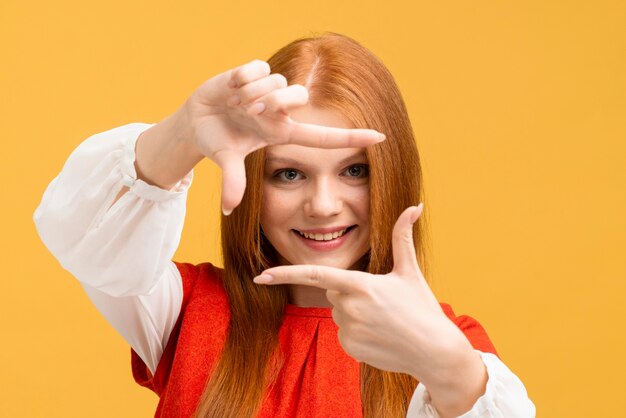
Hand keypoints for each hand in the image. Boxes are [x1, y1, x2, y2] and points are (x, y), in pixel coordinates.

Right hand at [180, 60, 385, 213]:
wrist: (196, 120)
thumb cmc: (218, 140)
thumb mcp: (227, 160)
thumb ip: (233, 182)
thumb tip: (228, 210)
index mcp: (282, 133)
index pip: (324, 137)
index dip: (352, 137)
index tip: (381, 138)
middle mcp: (281, 111)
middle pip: (299, 96)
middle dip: (273, 103)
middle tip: (250, 112)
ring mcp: (269, 90)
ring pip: (277, 82)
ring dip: (251, 94)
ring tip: (235, 104)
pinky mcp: (254, 71)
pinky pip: (258, 68)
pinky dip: (241, 78)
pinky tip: (232, 87)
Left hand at [253, 204, 466, 377]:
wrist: (435, 352)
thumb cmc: (422, 308)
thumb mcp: (410, 270)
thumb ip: (402, 236)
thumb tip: (414, 205)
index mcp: (359, 285)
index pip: (314, 274)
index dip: (284, 273)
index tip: (260, 276)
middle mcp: (348, 308)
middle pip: (334, 292)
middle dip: (349, 291)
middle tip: (380, 301)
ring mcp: (347, 330)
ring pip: (339, 313)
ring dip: (355, 312)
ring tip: (384, 319)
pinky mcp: (349, 348)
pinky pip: (344, 333)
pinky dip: (358, 332)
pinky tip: (381, 335)